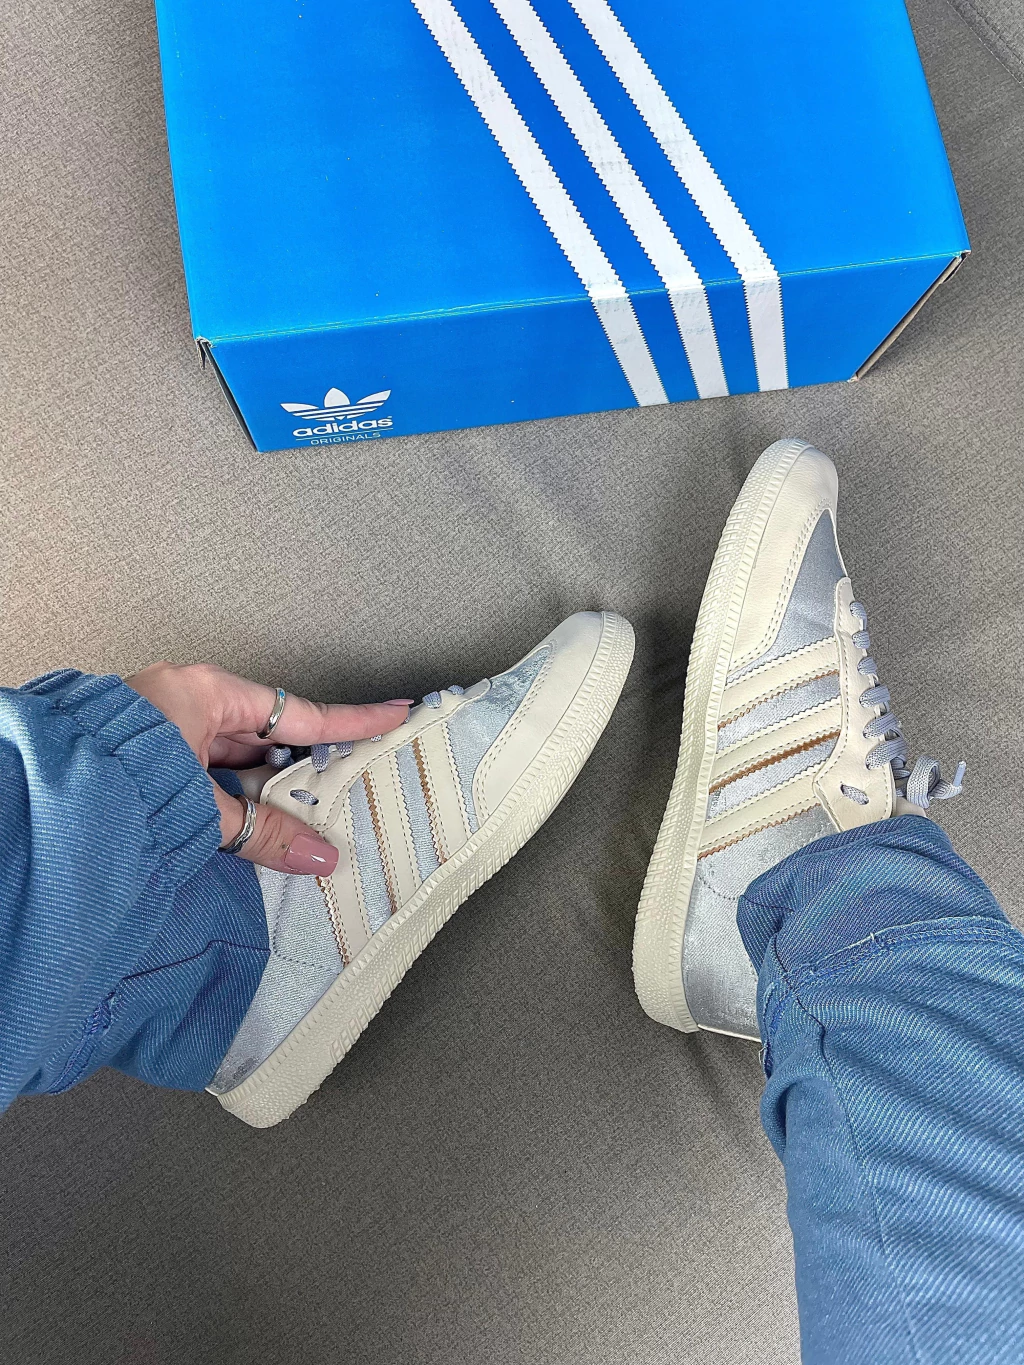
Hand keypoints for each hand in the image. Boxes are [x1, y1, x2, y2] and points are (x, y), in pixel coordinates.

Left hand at [124, 663, 410, 874]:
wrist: (40, 799)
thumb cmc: (114, 777)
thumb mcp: (202, 806)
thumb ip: (263, 832)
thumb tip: (320, 856)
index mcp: (202, 692)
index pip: (299, 712)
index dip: (352, 722)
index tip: (394, 713)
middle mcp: (184, 699)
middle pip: (267, 734)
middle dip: (304, 766)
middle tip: (345, 787)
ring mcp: (163, 724)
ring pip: (235, 755)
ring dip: (265, 788)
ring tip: (300, 819)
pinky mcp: (145, 753)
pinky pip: (208, 768)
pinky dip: (232, 794)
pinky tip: (249, 822)